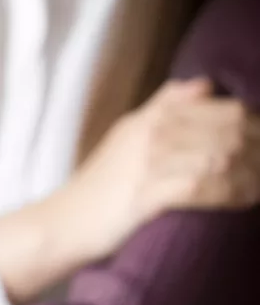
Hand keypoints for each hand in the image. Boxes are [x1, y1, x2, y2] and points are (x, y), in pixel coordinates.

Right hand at [0, 78, 259, 304]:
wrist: (64, 222)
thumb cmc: (100, 186)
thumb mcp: (128, 135)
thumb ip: (163, 106)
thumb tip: (202, 83)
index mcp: (152, 118)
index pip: (224, 110)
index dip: (253, 128)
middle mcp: (153, 133)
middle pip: (229, 132)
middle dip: (258, 152)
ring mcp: (150, 162)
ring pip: (222, 159)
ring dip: (251, 176)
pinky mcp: (149, 194)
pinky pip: (204, 188)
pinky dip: (230, 195)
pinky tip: (243, 203)